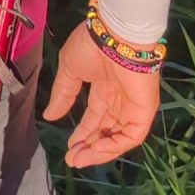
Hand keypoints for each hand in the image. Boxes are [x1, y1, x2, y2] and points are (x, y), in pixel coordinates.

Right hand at [43, 22, 161, 167]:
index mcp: (103, 87)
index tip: (68, 147)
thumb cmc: (91, 46)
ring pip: (118, 137)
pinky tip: (94, 151)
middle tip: (72, 159)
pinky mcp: (144, 111)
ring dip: (99, 151)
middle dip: (89, 146)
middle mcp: (119, 99)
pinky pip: (131, 136)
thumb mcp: (70, 71)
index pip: (95, 116)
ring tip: (79, 159)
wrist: (114, 34)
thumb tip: (50, 116)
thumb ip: (62, 95)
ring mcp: (133, 106)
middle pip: (106, 129)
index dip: (82, 132)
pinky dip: (113, 147)